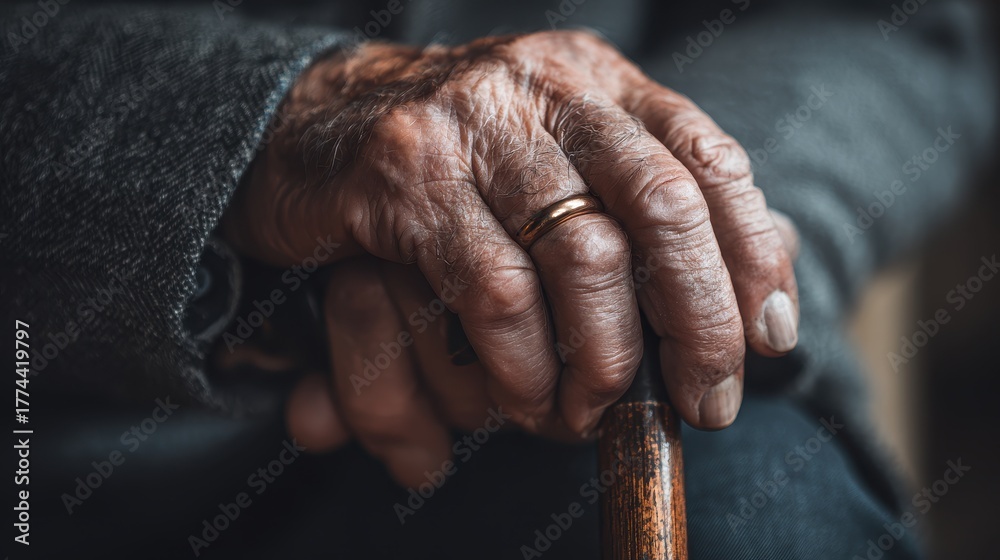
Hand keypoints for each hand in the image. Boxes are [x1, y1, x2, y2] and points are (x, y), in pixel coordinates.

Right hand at [223, 31, 799, 452]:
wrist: (309, 126)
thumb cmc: (457, 165)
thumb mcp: (562, 162)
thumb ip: (654, 210)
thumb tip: (768, 293)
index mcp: (597, 80)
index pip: (708, 159)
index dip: (751, 255)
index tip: (766, 338)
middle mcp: (546, 87)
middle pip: (662, 206)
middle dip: (700, 322)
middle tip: (705, 401)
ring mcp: (474, 123)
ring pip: (583, 257)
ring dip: (605, 360)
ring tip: (594, 413)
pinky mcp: (407, 174)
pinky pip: (494, 290)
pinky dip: (524, 363)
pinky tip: (524, 397)